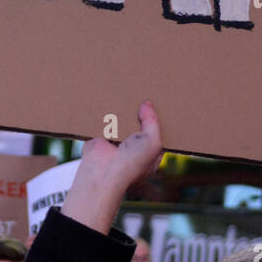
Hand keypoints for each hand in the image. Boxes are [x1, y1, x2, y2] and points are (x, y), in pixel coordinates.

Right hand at [61, 101, 162, 234]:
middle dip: (139, 113)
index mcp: (148, 154)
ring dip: (122, 111)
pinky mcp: (100, 137)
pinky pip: (105, 120)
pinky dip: (106, 111)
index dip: (157, 121)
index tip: (161, 104)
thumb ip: (152, 122)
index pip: (155, 134)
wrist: (103, 170)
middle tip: (142, 93)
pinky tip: (111, 96)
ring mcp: (115, 143)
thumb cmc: (132, 163)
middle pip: (138, 125)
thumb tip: (147, 104)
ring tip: (127, 90)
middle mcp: (132, 149)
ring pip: (122, 121)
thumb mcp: (152, 142)